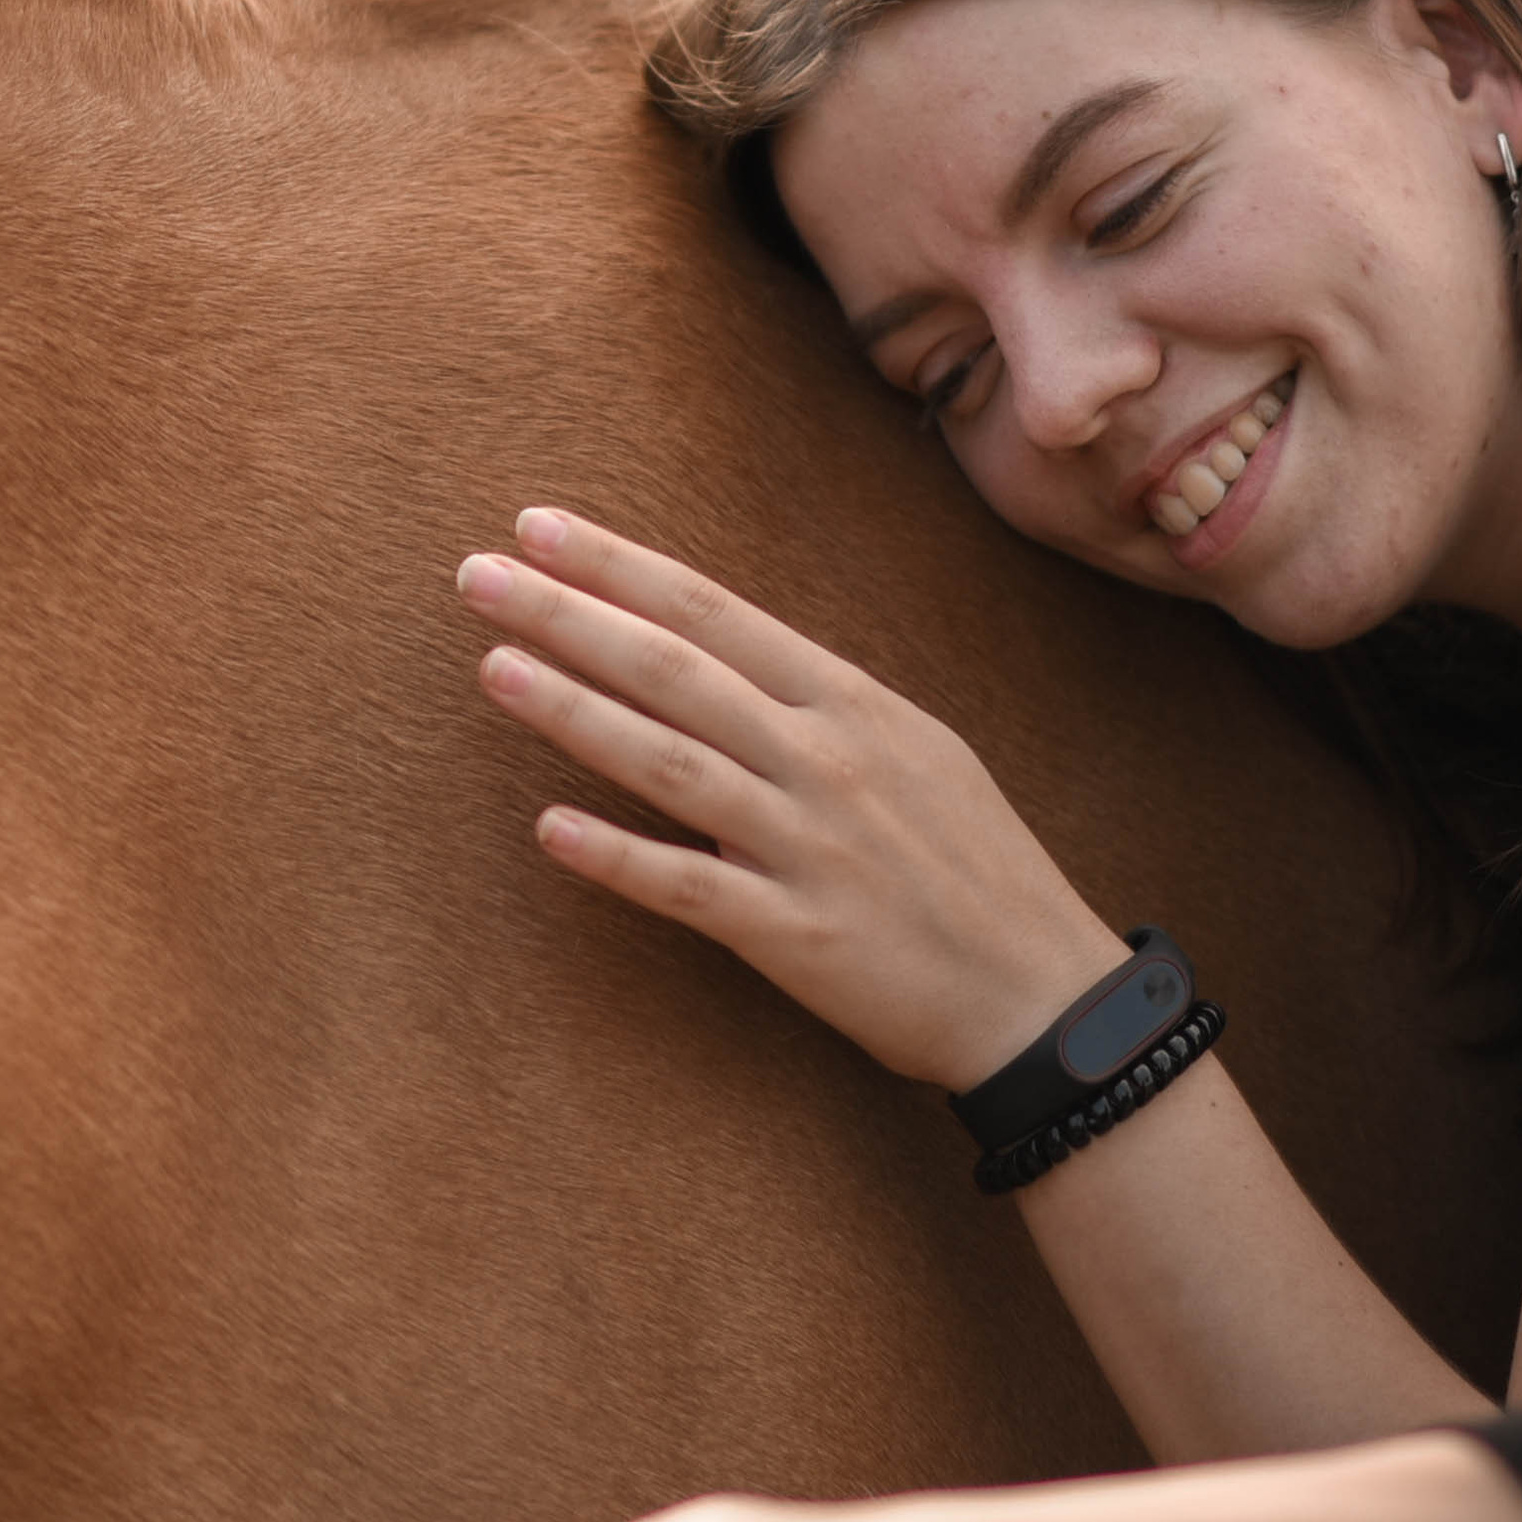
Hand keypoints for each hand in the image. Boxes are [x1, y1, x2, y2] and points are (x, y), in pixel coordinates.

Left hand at [456, 506, 1118, 1088]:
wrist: (1043, 994)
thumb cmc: (974, 866)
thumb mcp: (916, 749)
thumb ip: (819, 705)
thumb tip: (722, 657)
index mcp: (850, 702)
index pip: (712, 612)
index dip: (621, 567)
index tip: (539, 528)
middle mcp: (825, 758)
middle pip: (674, 668)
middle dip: (570, 615)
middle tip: (478, 573)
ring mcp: (809, 845)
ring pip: (669, 762)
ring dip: (573, 712)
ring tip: (491, 667)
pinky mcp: (797, 936)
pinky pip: (691, 887)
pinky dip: (618, 856)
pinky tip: (549, 831)